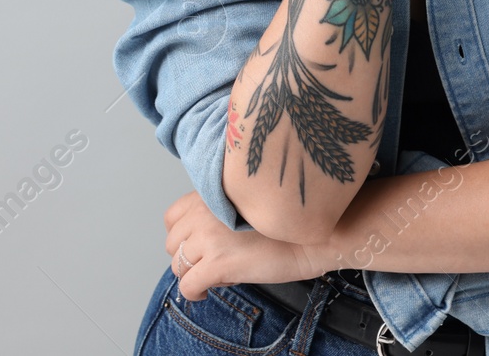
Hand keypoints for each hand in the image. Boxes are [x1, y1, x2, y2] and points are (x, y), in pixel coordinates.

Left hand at [163, 190, 342, 300]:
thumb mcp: (250, 204)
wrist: (316, 235)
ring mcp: (209, 238)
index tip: (197, 244)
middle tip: (207, 262)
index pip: (173, 216)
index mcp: (213, 194)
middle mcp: (205, 212)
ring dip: (191, 273)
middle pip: (173, 242)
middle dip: (188, 255)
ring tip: (210, 276)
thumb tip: (206, 237)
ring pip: (178, 264)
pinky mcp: (218, 263)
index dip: (183, 234)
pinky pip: (188, 285)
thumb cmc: (291, 222)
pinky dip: (193, 293)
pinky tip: (205, 293)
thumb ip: (223, 212)